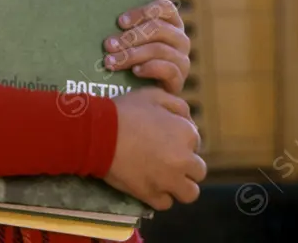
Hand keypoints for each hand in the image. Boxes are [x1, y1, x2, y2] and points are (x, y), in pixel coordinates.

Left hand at [104, 0, 189, 94]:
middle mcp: (180, 39)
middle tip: (108, 44)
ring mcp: (182, 60)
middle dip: (130, 36)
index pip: (165, 8)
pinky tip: (135, 71)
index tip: (120, 22)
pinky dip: (149, 68)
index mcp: (171, 22)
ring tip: (111, 61)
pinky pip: (168, 70)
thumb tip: (104, 15)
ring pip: (159, 49)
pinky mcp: (180, 80)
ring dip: (132, 54)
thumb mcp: (130, 37)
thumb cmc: (132, 56)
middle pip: (159, 28)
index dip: (142, 12)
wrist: (144, 90)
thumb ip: (126, 26)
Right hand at [104, 87, 205, 209]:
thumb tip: (189, 120)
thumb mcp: (152, 95)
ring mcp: (169, 181)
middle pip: (198, 170)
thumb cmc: (125, 111)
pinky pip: (166, 203)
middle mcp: (184, 160)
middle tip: (167, 158)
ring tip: (164, 176)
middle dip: (186, 165)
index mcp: (186, 134)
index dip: (181, 140)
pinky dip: (159, 195)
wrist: (99, 133)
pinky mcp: (153, 196)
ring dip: (180, 185)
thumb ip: (176, 105)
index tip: (167, 138)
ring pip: (190, 192)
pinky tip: (149, 183)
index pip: (196, 142)